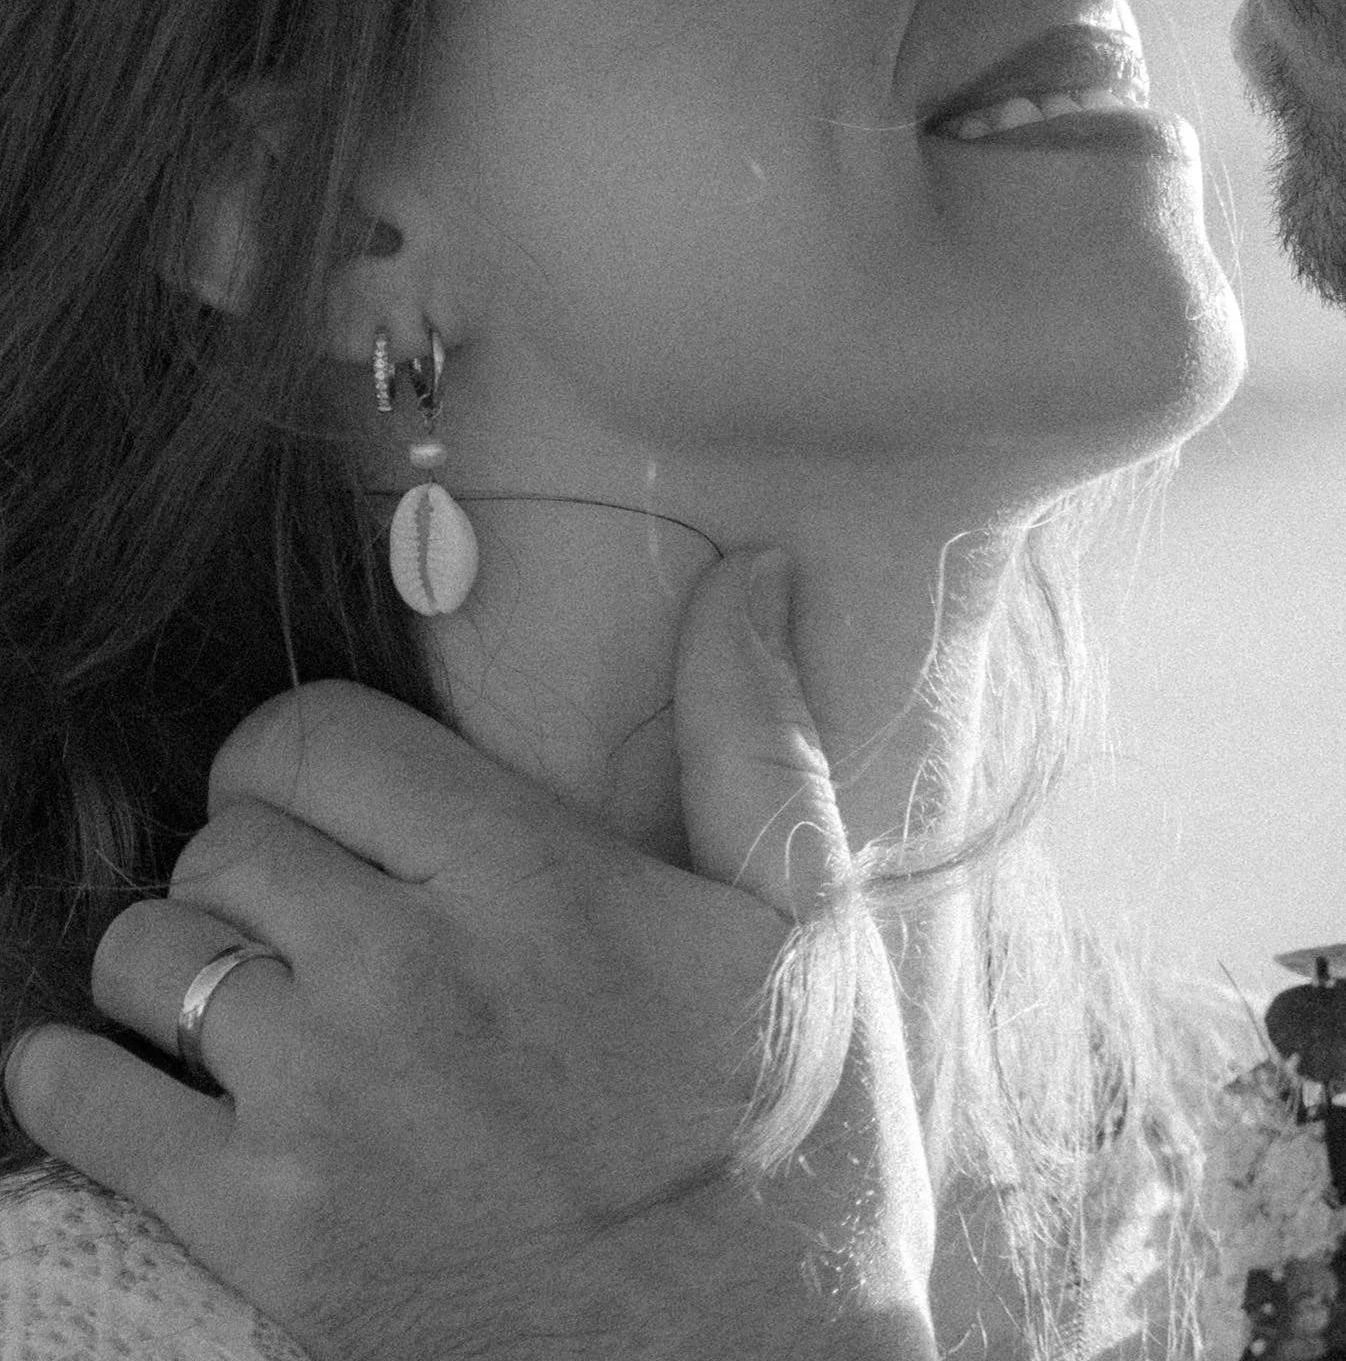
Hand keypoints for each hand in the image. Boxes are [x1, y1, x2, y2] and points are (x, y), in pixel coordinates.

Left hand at [4, 550, 936, 1360]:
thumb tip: (748, 572)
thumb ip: (755, 728)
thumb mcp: (809, 918)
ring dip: (173, 956)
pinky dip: (72, 1076)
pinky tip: (102, 1063)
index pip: (315, 738)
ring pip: (149, 955)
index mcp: (527, 874)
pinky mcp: (273, 1234)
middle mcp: (406, 970)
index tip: (323, 788)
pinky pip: (96, 1111)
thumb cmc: (790, 1138)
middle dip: (250, 850)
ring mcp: (326, 1106)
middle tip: (300, 896)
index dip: (301, 751)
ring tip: (232, 983)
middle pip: (226, 838)